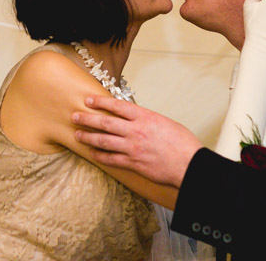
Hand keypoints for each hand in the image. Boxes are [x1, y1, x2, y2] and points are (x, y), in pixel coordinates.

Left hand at [72, 96, 201, 187]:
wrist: (190, 165)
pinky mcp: (133, 163)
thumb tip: (134, 118)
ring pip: (104, 141)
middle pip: (105, 123)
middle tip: (75, 116)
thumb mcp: (164, 122)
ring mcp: (132, 148)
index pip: (117, 106)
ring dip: (88, 137)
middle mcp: (135, 131)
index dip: (100, 102)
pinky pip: (111, 159)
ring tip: (78, 135)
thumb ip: (146, 120)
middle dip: (87, 119)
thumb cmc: (182, 143)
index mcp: (144, 117)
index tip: (88, 100)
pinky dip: (100, 155)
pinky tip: (92, 153)